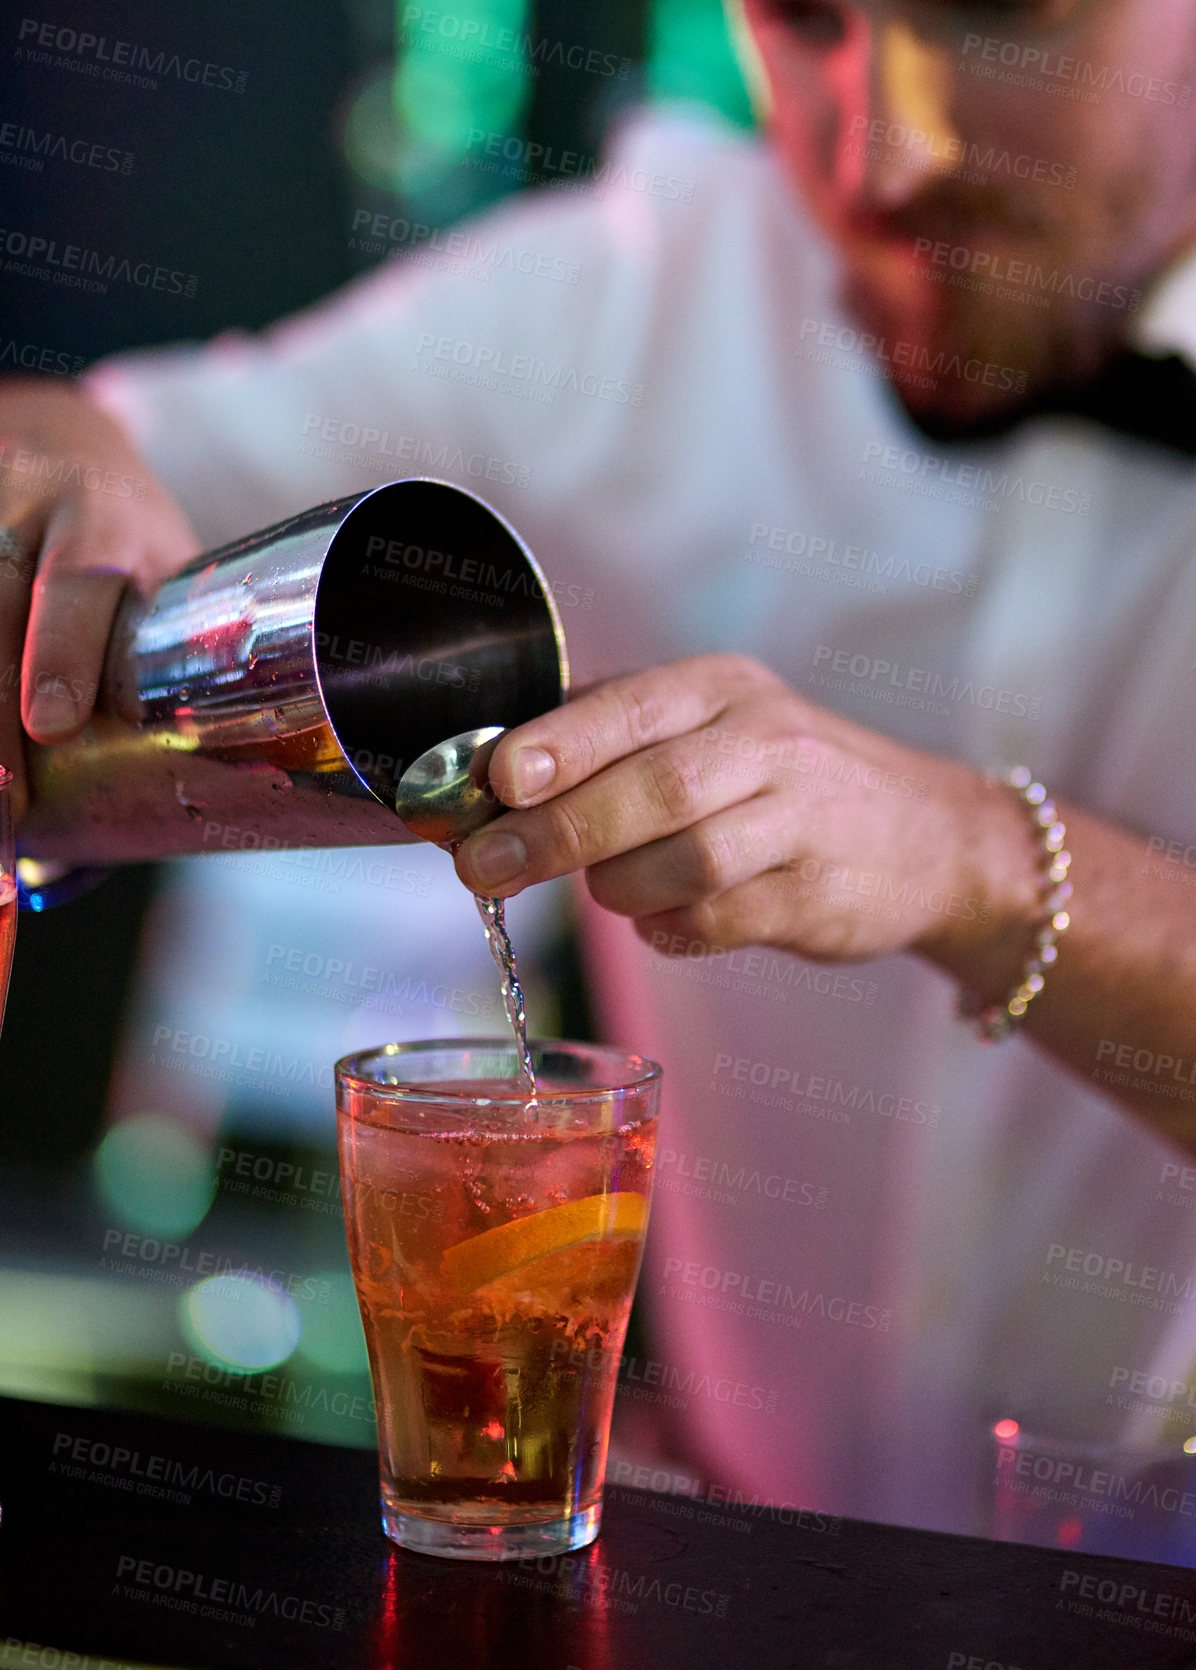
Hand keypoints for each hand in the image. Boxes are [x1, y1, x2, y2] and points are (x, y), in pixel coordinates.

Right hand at [0, 380, 197, 816]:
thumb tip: (192, 779)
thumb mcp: (160, 570)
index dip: (61, 651)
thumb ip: (163, 652)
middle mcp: (18, 507)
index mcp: (101, 515)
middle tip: (7, 821)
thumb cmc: (122, 540)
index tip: (52, 723)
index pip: (77, 579)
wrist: (51, 445)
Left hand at [453, 654, 1039, 970]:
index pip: (629, 707)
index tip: (494, 782)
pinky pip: (716, 922)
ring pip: (683, 862)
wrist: (929, 838)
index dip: (557, 745)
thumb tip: (487, 771)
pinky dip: (671, 929)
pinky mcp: (817, 896)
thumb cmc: (783, 779)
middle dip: (554, 833)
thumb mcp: (712, 725)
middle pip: (650, 789)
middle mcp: (768, 741)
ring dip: (622, 887)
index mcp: (722, 688)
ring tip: (610, 888)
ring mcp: (802, 819)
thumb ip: (612, 736)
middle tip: (485, 868)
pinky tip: (668, 920)